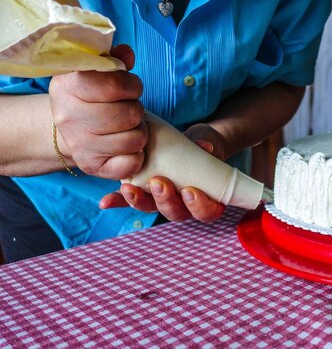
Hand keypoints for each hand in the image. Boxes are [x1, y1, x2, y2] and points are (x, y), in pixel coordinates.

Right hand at [48, 45, 147, 179]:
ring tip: (125, 127)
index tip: (130, 88)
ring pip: (135, 139)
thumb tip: (127, 55)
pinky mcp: (92, 166)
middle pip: (130, 114)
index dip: (132, 85)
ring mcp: (79, 145)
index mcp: (67, 86)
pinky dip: (135, 155)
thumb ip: (113, 60)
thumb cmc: (90, 97)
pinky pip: (131, 164)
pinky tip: (124, 146)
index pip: (116, 85)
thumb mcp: (96, 72)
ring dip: (138, 131)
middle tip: (127, 109)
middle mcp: (68, 117)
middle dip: (136, 110)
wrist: (68, 129)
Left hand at [99, 123, 226, 222]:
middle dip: (165, 201)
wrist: (188, 138)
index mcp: (204, 198)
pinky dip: (116, 202)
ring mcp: (159, 199)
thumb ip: (206, 146)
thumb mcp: (207, 144)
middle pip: (175, 213)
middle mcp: (181, 204)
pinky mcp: (140, 190)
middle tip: (159, 184)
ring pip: (150, 208)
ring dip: (139, 201)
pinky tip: (105, 202)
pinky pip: (127, 200)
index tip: (190, 191)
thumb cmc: (203, 145)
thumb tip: (206, 147)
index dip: (199, 207)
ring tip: (129, 189)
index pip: (206, 213)